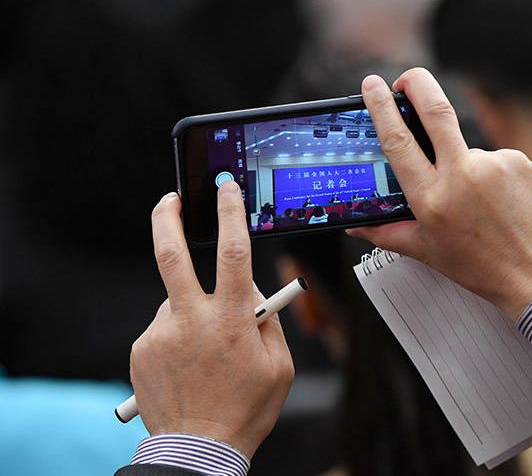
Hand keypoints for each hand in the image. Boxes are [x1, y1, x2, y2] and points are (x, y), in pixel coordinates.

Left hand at [130, 181, 293, 458]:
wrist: (197, 449)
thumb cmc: (244, 410)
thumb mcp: (279, 366)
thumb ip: (268, 322)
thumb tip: (253, 291)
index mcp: (231, 322)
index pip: (232, 252)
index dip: (231, 215)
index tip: (227, 192)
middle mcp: (190, 321)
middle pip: (171, 255)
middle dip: (167, 218)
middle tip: (170, 200)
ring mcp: (161, 334)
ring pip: (177, 301)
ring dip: (191, 309)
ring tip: (204, 351)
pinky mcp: (142, 349)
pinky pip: (164, 327)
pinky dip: (178, 334)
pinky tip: (188, 363)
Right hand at [348, 68, 531, 319]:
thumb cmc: (481, 267)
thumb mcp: (426, 251)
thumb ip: (387, 233)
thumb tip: (358, 226)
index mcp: (431, 198)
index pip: (399, 140)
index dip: (382, 107)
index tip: (374, 87)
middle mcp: (462, 175)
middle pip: (435, 109)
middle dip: (416, 83)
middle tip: (406, 79)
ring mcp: (493, 165)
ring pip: (465, 146)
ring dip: (461, 162)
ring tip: (475, 201)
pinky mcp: (520, 161)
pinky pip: (493, 157)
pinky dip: (489, 172)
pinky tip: (496, 199)